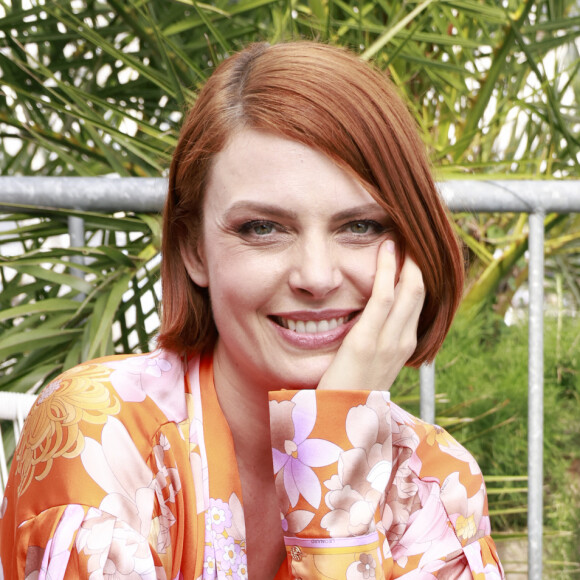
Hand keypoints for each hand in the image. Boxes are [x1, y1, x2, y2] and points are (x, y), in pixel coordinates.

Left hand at [317, 240, 424, 390]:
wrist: (342, 424)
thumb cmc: (351, 390)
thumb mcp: (372, 364)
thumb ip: (376, 341)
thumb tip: (370, 319)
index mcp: (404, 345)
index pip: (418, 301)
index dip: (418, 273)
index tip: (412, 250)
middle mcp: (403, 341)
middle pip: (420, 290)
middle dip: (418, 260)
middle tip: (411, 233)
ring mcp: (389, 341)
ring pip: (409, 289)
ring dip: (407, 258)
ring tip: (401, 234)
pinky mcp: (367, 340)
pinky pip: (383, 297)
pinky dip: (387, 269)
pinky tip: (386, 249)